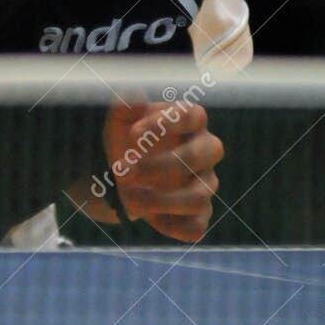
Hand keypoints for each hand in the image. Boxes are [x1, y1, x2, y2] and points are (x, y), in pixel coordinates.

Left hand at [103, 98, 223, 242]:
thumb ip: (125, 107)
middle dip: (160, 165)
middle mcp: (205, 151)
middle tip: (124, 171)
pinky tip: (149, 218)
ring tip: (127, 197)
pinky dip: (171, 226)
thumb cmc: (127, 141)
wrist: (122, 177)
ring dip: (159, 200)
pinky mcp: (199, 214)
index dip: (165, 123)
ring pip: (198, 197)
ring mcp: (205, 184)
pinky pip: (195, 227)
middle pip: (202, 154)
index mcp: (190, 121)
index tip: (133, 134)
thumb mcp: (119, 121)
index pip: (193, 115)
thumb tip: (132, 97)